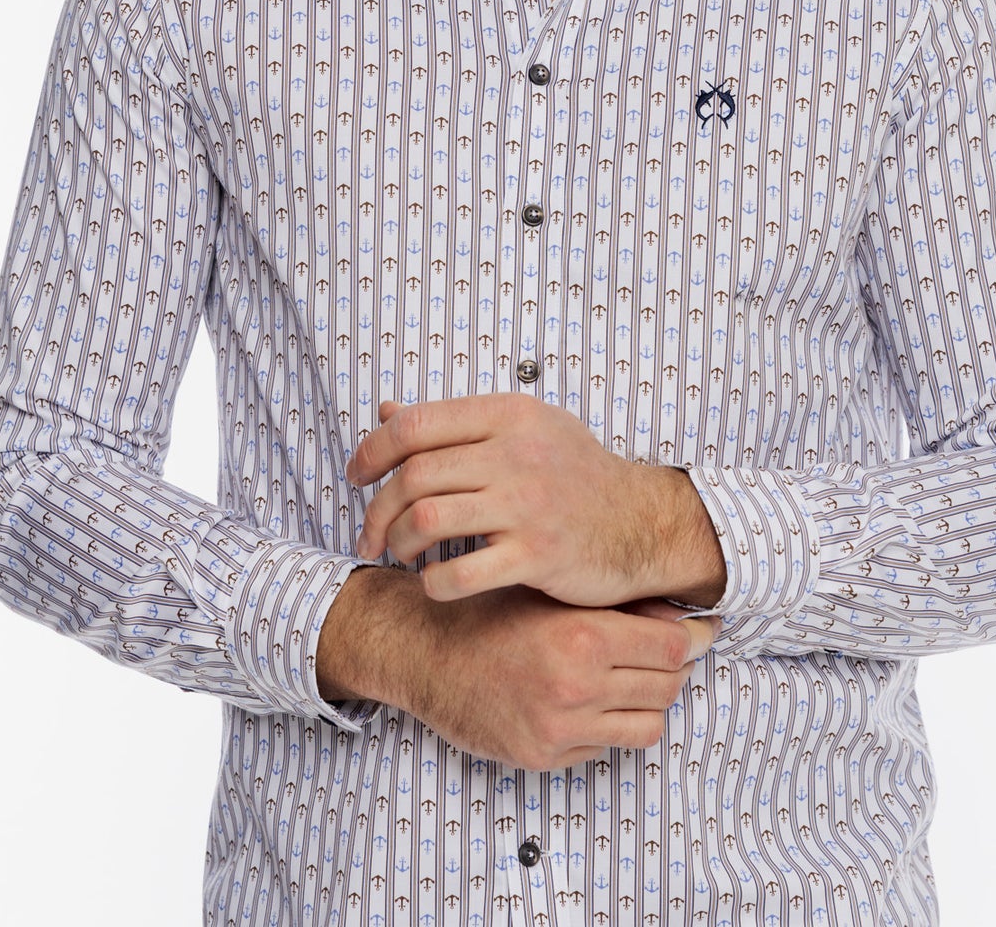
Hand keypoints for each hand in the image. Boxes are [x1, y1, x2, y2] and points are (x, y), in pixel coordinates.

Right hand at [319, 569, 719, 770]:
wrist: (425, 651)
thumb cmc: (489, 609)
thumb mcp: (551, 591)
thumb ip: (613, 604)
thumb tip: (679, 616)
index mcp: (581, 635)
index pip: (672, 646)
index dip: (694, 637)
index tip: (703, 629)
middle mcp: (575, 686)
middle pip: (667, 686)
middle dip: (674, 667)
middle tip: (667, 650)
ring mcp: (560, 728)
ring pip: (646, 724)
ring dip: (648, 700)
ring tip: (633, 677)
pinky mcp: (543, 756)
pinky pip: (606, 746)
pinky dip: (609, 725)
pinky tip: (591, 699)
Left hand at [346, 395, 725, 606]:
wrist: (640, 522)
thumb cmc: (574, 475)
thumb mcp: (523, 430)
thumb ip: (455, 425)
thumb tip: (387, 412)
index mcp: (507, 414)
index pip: (415, 425)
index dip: (371, 451)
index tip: (355, 477)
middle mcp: (515, 452)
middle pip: (413, 477)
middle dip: (377, 511)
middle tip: (369, 535)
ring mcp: (527, 504)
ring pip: (427, 520)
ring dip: (398, 544)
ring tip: (399, 555)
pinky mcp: (538, 554)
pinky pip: (461, 573)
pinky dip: (433, 582)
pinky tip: (435, 581)